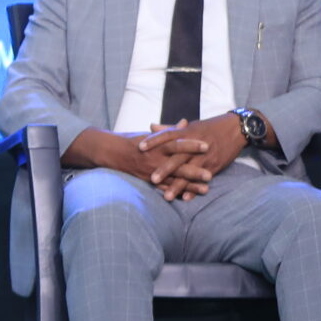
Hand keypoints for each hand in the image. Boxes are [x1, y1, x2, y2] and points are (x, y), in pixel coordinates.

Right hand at [67, 125, 209, 200]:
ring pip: (173, 179)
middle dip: (194, 171)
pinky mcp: (148, 180)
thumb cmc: (133, 141)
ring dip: (190, 186)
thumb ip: (170, 131)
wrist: (111, 152)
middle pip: (177, 166)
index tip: (206, 145)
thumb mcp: (151, 134)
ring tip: (206, 190)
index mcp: (156, 145)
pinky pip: (163, 188)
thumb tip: (185, 122)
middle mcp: (154, 159)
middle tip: (210, 174)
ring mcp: (151, 171)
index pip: (176, 144)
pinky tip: (189, 198)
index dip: (191, 145)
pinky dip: (175, 193)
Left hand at [140, 114, 245, 195]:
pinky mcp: (214, 166)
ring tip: (167, 197)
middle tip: (152, 179)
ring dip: (178, 185)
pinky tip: (186, 198)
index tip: (140, 147)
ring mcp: (205, 158)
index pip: (167, 136)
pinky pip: (203, 180)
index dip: (154, 141)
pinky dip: (195, 189)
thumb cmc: (209, 127)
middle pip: (178, 159)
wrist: (236, 129)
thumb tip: (150, 126)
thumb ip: (169, 129)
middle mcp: (195, 146)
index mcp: (187, 133)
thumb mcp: (190, 126)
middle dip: (165, 170)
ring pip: (190, 173)